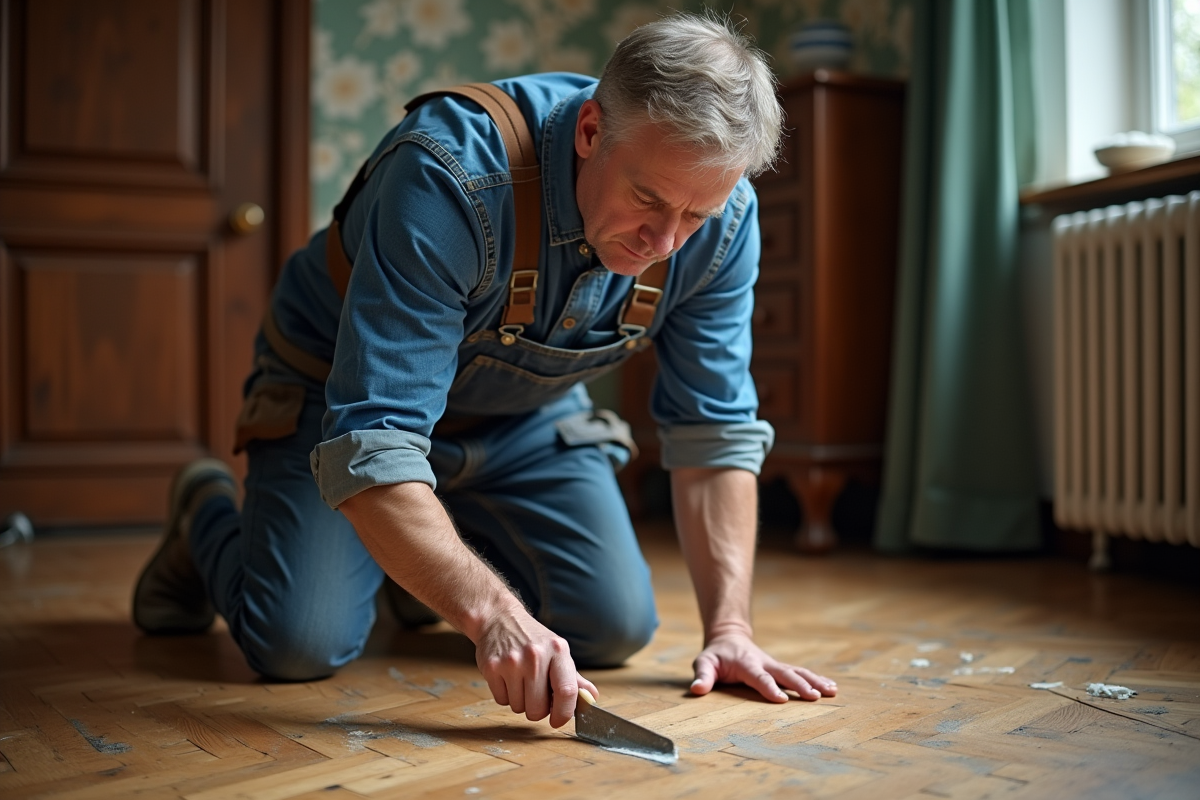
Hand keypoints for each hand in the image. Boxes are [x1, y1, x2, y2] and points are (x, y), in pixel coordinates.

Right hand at [475, 610, 598, 727]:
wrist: (499, 619)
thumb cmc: (532, 639)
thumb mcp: (557, 651)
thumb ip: (574, 678)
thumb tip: (591, 698)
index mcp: (557, 650)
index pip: (567, 691)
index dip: (564, 713)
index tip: (558, 720)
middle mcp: (535, 655)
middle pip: (538, 708)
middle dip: (538, 709)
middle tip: (536, 694)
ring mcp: (512, 662)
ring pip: (519, 708)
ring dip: (520, 702)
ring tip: (520, 681)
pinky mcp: (491, 667)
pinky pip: (502, 700)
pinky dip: (505, 696)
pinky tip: (507, 678)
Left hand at [690, 632, 837, 702]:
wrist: (730, 638)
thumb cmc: (716, 655)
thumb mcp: (704, 663)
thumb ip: (702, 676)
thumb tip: (696, 690)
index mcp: (746, 663)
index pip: (758, 676)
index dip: (769, 687)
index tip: (781, 699)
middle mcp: (765, 663)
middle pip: (784, 674)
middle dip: (799, 685)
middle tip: (814, 696)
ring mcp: (775, 664)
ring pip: (798, 672)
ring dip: (814, 681)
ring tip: (832, 691)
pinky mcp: (782, 668)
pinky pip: (801, 673)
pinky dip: (817, 679)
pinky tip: (832, 687)